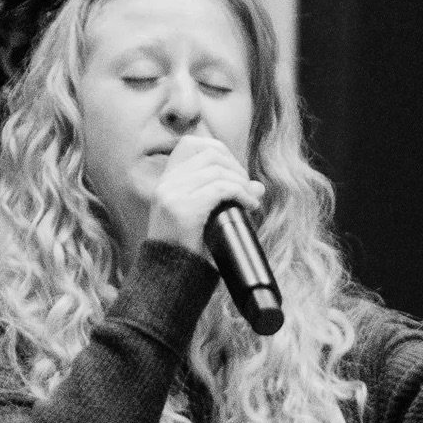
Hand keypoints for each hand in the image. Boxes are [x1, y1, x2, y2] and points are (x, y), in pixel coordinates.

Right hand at [146, 132, 263, 256]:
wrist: (168, 278)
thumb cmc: (186, 251)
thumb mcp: (201, 217)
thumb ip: (222, 197)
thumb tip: (257, 187)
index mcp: (165, 182)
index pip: (190, 144)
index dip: (219, 151)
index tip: (233, 171)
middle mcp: (166, 185)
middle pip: (210, 153)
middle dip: (236, 167)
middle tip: (247, 189)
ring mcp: (172, 196)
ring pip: (218, 170)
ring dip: (241, 182)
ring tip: (250, 200)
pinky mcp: (183, 210)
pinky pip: (221, 189)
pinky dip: (241, 194)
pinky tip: (249, 206)